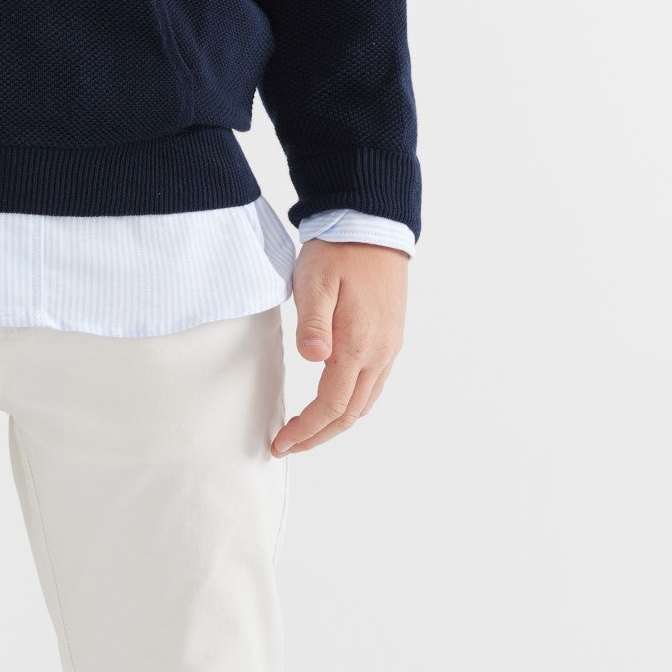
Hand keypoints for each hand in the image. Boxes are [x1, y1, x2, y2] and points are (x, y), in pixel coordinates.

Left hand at [271, 239, 407, 455]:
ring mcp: (388, 347)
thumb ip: (313, 322)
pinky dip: (352, 403)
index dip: (306, 430)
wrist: (372, 225)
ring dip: (337, 423)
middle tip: (289, 445)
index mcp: (359, 344)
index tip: (281, 443)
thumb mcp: (316, 281)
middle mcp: (379, 353)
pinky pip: (374, 384)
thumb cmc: (339, 251)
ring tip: (308, 430)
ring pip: (364, 402)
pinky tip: (335, 400)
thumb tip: (314, 358)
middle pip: (350, 413)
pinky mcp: (390, 337)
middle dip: (319, 436)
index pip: (332, 405)